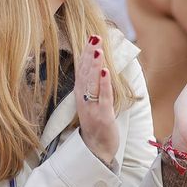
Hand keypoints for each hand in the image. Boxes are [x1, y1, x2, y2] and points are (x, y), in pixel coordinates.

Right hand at [74, 34, 119, 166]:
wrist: (96, 149)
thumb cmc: (96, 123)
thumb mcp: (92, 102)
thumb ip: (93, 85)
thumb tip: (98, 66)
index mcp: (81, 94)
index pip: (82, 70)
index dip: (85, 53)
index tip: (90, 38)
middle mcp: (83, 98)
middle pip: (85, 72)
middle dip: (90, 54)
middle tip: (94, 37)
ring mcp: (91, 107)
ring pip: (92, 82)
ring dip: (95, 64)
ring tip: (98, 49)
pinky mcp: (102, 115)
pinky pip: (103, 97)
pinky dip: (104, 83)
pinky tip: (105, 71)